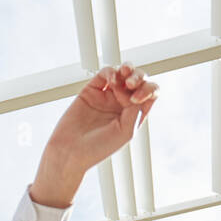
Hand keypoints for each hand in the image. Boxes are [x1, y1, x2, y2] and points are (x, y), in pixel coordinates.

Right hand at [30, 63, 158, 207]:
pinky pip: (105, 73)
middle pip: (139, 81)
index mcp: (133, 115)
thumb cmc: (97, 148)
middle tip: (131, 84)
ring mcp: (107, 95)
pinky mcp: (92, 89)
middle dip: (139, 77)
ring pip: (123, 73)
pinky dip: (111, 72)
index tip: (136, 99)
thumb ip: (135, 111)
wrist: (71, 150)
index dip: (148, 90)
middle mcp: (122, 104)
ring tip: (124, 75)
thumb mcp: (126, 133)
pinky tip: (111, 79)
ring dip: (128, 70)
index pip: (149, 95)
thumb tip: (135, 92)